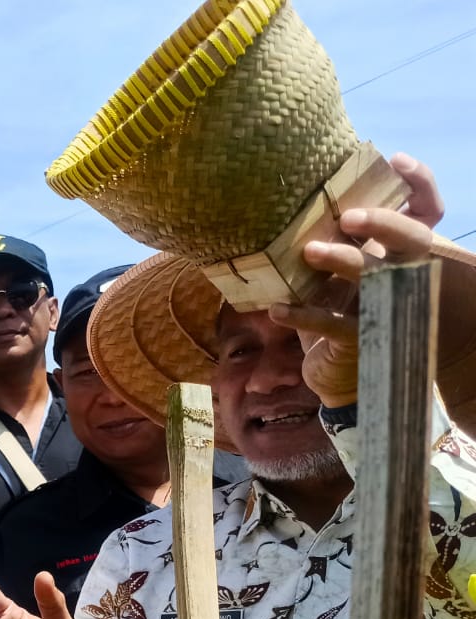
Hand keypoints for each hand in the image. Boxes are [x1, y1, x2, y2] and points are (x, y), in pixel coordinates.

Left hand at [270, 153, 443, 406]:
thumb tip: (305, 197)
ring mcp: (386, 306)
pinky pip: (332, 325)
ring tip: (309, 250)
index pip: (427, 212)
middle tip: (349, 216)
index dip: (420, 184)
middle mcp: (403, 275)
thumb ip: (345, 239)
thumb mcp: (349, 272)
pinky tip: (276, 309)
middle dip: (384, 225)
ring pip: (375, 279)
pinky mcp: (361, 339)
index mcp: (403, 252)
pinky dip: (303, 316)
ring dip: (342, 261)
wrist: (344, 374)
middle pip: (413, 241)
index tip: (395, 159)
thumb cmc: (344, 310)